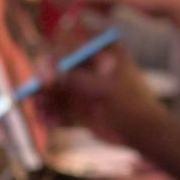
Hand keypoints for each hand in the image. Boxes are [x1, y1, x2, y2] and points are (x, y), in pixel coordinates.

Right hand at [42, 45, 164, 142]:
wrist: (143, 133)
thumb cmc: (131, 105)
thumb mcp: (104, 89)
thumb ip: (76, 79)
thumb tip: (49, 72)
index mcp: (99, 52)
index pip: (68, 46)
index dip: (53, 59)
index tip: (46, 77)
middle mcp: (87, 67)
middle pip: (55, 69)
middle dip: (44, 83)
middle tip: (36, 95)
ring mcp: (82, 87)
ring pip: (53, 90)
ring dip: (44, 101)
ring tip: (42, 113)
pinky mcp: (77, 107)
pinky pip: (57, 108)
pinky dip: (50, 115)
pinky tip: (49, 122)